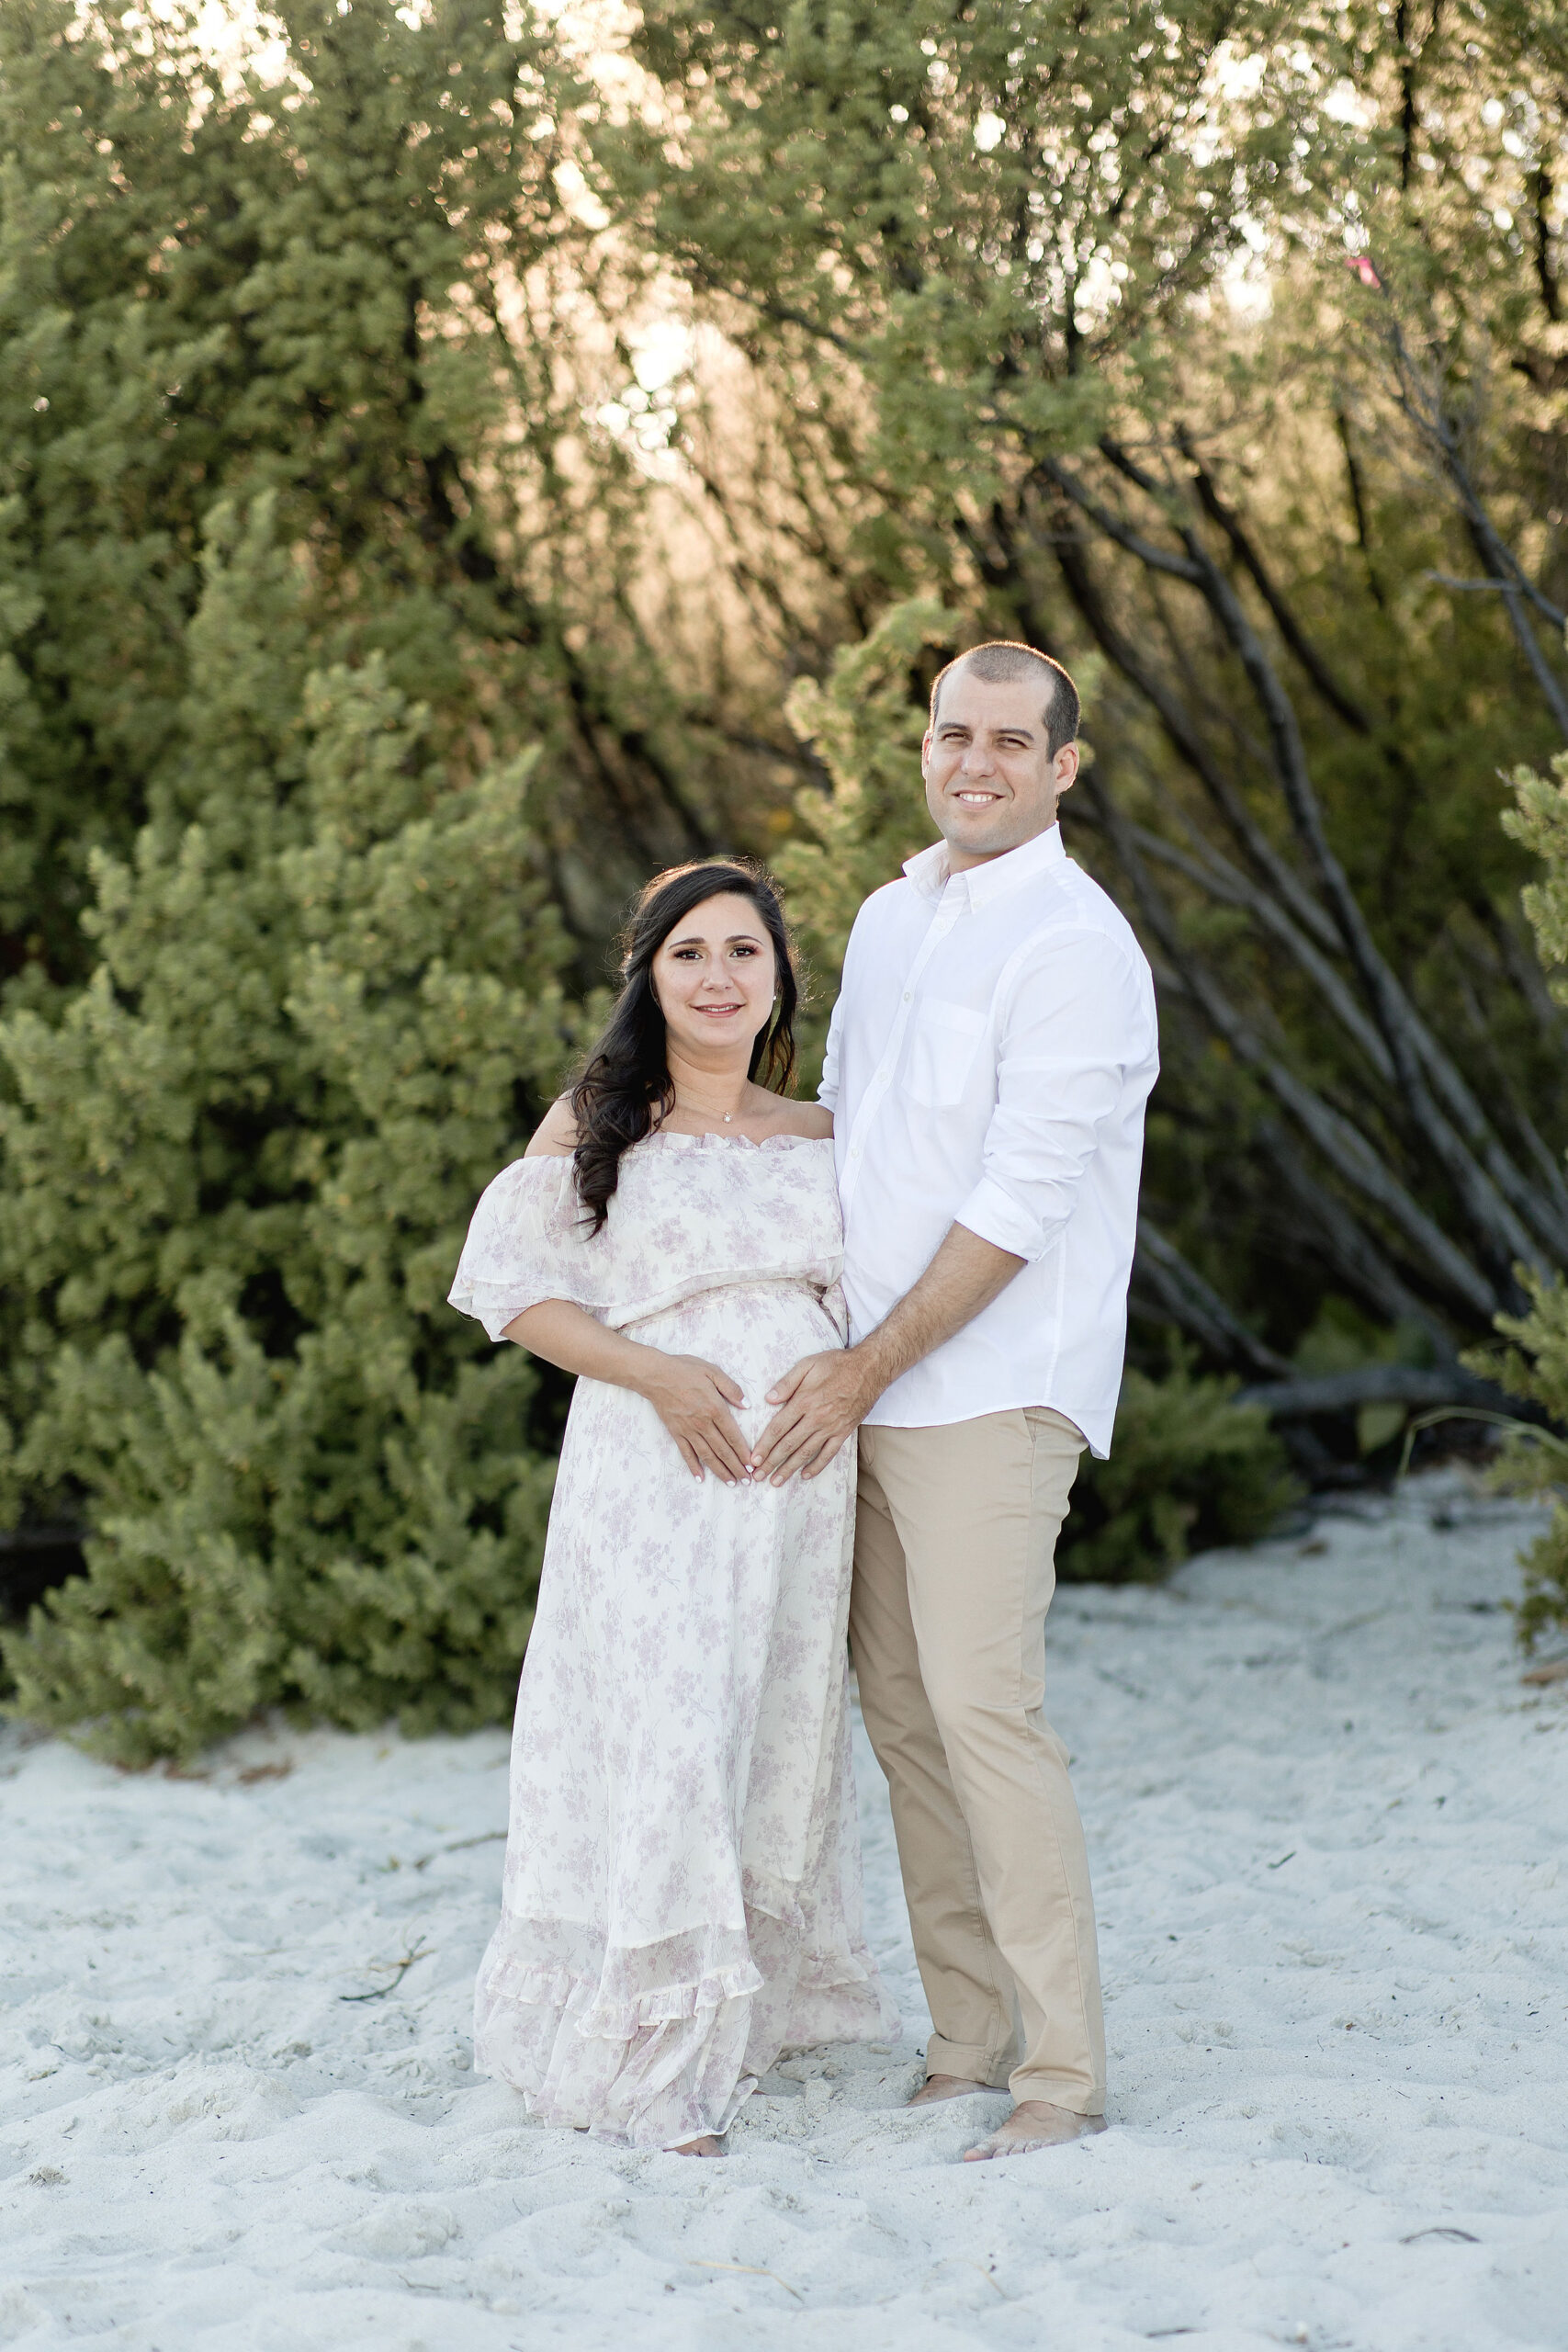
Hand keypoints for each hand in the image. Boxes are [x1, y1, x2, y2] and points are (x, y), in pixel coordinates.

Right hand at [638, 1352, 751, 1483]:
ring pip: (707, 1455)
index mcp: (715, 1408)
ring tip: (730, 1482)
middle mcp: (703, 1423)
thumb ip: (732, 1388)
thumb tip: (747, 1405)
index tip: (752, 1464)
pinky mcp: (675, 1432)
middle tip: (746, 1481)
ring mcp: (688, 1430)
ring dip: (720, 1471)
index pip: (733, 1436)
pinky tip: (700, 1477)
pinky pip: (686, 1453)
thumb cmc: (685, 1370)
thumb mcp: (713, 1372)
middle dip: (736, 1467)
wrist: (655, 1375)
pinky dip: (693, 1466)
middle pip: (722, 1450)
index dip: (743, 1452)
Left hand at [750, 1348, 881, 1484]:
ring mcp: (831, 1427)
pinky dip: (817, 1466)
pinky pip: (829, 1453)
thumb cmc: (837, 1364)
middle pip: (788, 1444)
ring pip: (806, 1452)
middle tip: (758, 1476)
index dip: (764, 1445)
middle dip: (771, 1462)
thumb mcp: (808, 1364)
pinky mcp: (844, 1432)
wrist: (870, 1369)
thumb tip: (768, 1399)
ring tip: (776, 1481)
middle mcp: (816, 1418)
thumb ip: (787, 1382)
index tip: (753, 1458)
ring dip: (789, 1468)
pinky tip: (805, 1475)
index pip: (778, 1428)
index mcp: (804, 1401)